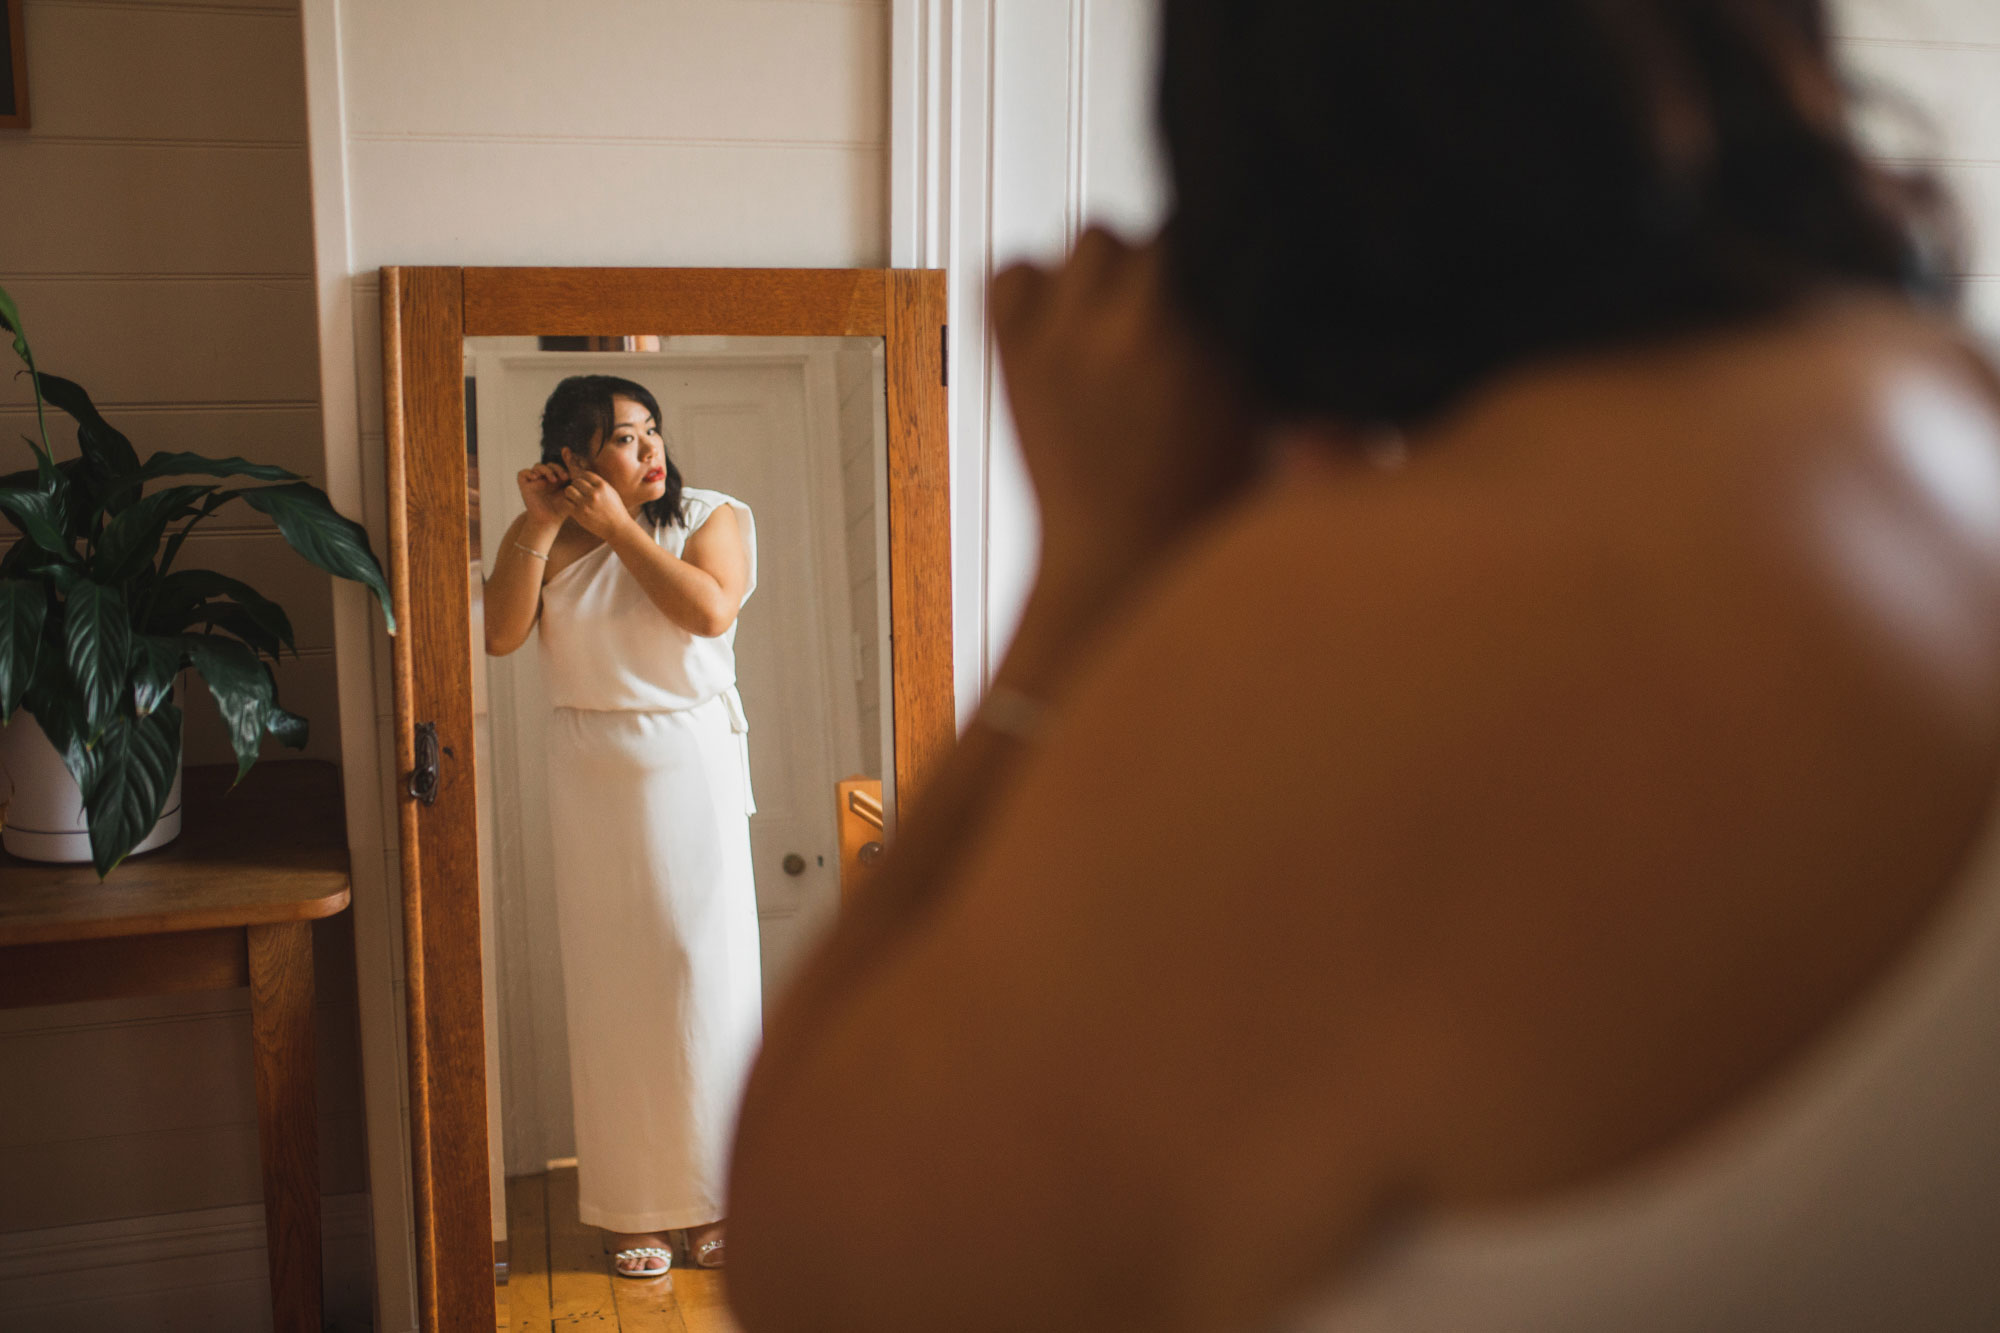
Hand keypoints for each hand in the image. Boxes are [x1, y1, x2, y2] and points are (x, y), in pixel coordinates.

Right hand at [517, 461, 571, 526]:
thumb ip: (574, 482)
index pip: (557, 466)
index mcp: (555, 480)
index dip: (562, 467)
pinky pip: (522, 473)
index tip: (568, 476)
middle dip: (556, 468)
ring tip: (553, 479)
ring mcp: (534, 482)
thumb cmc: (562, 510)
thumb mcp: (571, 494)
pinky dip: (528, 472)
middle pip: (548, 465)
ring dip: (545, 469)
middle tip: (563, 477)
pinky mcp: (525, 487)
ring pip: (537, 466)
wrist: (550, 521)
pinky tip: (536, 478)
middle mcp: (544, 480)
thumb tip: (580, 469)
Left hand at [557, 454, 634, 539]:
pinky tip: (574, 507)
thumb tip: (585, 475)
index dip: (583, 479)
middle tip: (579, 493)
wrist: (617, 528)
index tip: (585, 486)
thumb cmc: (615, 509)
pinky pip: (566, 502)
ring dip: (570, 494)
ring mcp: (585, 504)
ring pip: (568, 490)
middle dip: (576, 486)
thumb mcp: (611, 492)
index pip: (585, 474)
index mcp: (602, 486)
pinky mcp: (579, 514)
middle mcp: (593, 493)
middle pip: (575, 481)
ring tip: (575, 499)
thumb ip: (599, 484)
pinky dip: (568, 504)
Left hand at [991, 228, 1264, 601]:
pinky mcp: (1011, 358)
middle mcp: (1115, 330)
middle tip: (1173, 309)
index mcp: (1185, 337)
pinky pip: (1009, 272)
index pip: (1198, 233)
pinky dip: (1034, 281)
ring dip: (1106, 267)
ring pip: (1085, 241)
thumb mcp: (1259, 404)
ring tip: (1122, 314)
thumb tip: (1250, 261)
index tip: (1217, 282)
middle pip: (1143, 235)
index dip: (1213, 254)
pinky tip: (1065, 318)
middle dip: (1163, 264)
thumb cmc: (1199, 497)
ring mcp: (1054, 341)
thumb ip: (1255, 327)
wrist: (1123, 559)